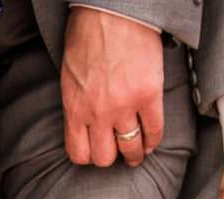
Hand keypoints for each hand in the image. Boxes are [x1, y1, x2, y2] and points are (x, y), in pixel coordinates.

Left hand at [59, 9, 163, 167]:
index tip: (96, 152)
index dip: (89, 156)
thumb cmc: (88, 35)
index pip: (79, 153)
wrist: (112, 13)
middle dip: (112, 157)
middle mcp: (98, 113)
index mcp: (75, 108)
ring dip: (135, 153)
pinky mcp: (148, 96)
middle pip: (105, 158)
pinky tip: (151, 139)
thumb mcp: (69, 76)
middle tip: (118, 151)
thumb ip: (76, 101)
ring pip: (131, 148)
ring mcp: (124, 106)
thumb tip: (82, 120)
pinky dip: (153, 139)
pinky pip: (154, 130)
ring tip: (138, 152)